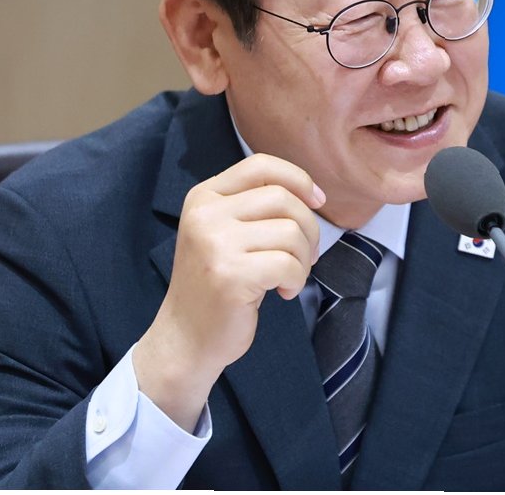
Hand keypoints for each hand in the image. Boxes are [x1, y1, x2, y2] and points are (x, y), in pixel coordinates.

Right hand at [133, 153, 324, 429]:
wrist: (187, 338)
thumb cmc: (218, 283)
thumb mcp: (225, 232)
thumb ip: (256, 206)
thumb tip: (314, 193)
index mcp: (204, 196)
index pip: (261, 165)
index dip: (299, 179)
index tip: (318, 201)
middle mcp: (205, 214)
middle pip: (283, 198)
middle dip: (308, 228)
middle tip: (305, 256)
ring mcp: (215, 244)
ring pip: (291, 232)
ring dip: (303, 259)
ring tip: (289, 277)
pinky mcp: (230, 275)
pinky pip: (288, 264)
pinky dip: (296, 280)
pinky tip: (282, 293)